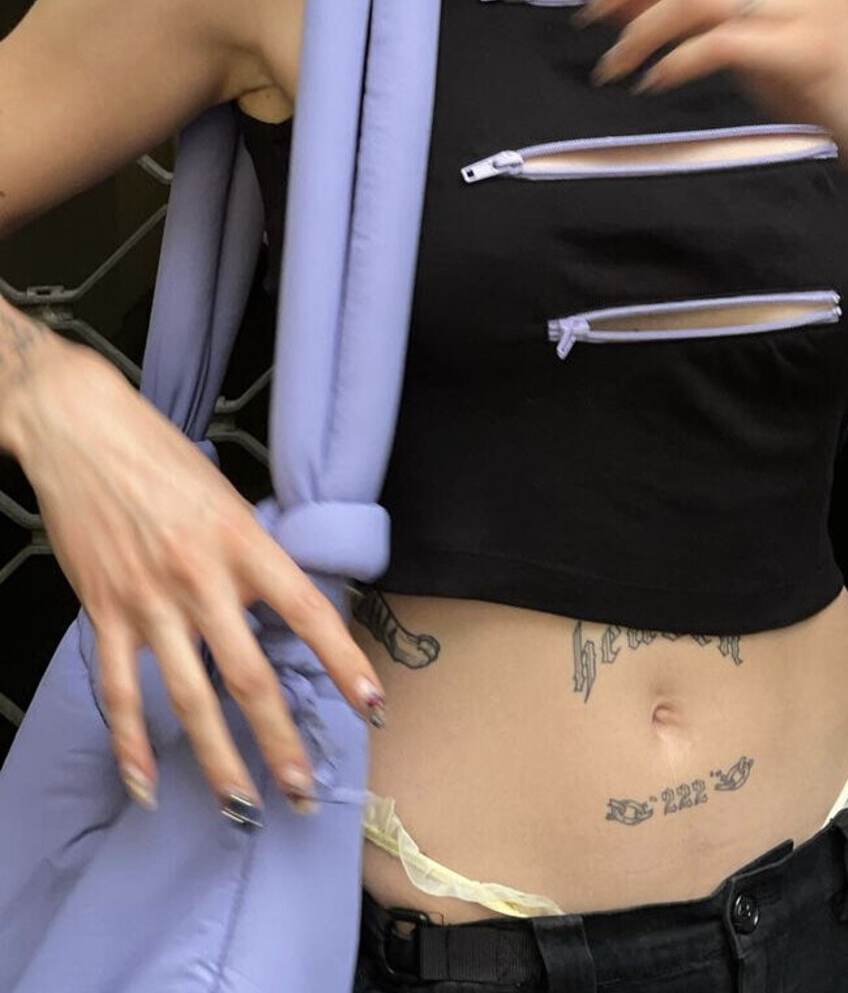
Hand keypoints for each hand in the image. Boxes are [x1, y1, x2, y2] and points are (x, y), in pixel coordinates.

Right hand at [12, 340, 385, 820]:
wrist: (85, 432)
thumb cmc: (164, 458)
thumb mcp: (229, 500)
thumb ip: (253, 557)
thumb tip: (283, 609)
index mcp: (245, 543)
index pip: (308, 612)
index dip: (343, 661)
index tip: (372, 703)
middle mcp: (202, 579)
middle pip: (250, 677)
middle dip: (281, 740)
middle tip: (304, 788)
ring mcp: (150, 601)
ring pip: (189, 697)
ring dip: (218, 758)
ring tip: (241, 805)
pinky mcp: (105, 611)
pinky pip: (119, 691)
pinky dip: (131, 743)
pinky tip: (145, 784)